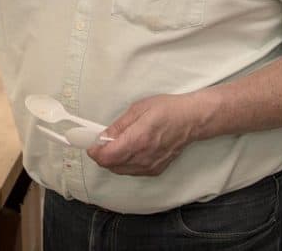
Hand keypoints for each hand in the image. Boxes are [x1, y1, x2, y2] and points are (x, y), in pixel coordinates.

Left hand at [87, 93, 202, 175]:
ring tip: (115, 144)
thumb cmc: (166, 109)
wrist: (191, 120)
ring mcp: (150, 166)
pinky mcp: (156, 170)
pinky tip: (129, 150)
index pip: (107, 157)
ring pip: (121, 170)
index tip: (90, 144)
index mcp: (137, 140)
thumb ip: (118, 125)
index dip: (94, 152)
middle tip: (101, 142)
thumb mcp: (138, 109)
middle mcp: (143, 157)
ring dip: (113, 160)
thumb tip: (102, 135)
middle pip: (111, 166)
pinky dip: (125, 163)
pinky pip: (132, 171)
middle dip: (102, 155)